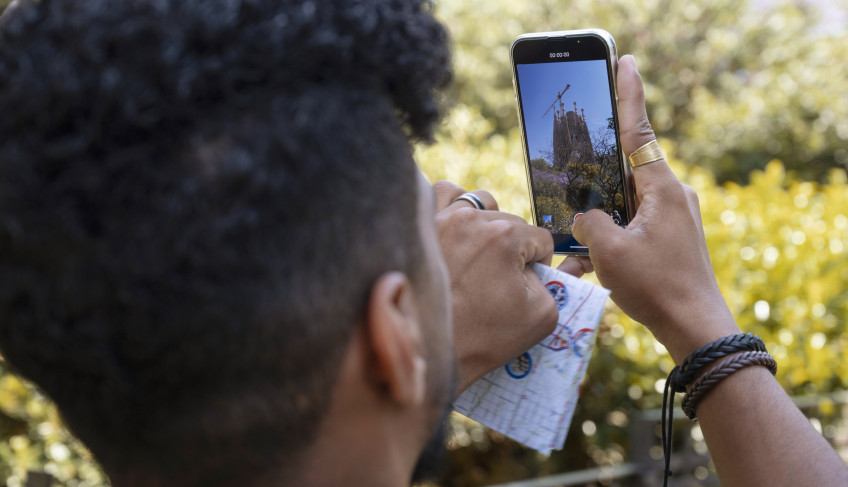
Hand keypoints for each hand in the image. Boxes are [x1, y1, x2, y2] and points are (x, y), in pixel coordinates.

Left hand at [433, 181, 557, 393]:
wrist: (429, 351)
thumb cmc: (484, 337)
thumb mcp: (541, 316)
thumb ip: (557, 283)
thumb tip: (552, 266)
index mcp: (505, 236)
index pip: (540, 238)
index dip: (539, 264)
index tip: (524, 285)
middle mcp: (471, 219)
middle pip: (510, 221)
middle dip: (512, 248)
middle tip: (499, 279)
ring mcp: (440, 219)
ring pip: (478, 202)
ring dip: (486, 222)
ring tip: (479, 251)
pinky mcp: (420, 226)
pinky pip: (441, 194)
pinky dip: (452, 204)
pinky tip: (455, 227)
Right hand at [557, 55, 739, 363]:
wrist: (696, 330)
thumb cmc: (657, 287)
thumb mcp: (609, 251)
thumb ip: (589, 222)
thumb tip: (585, 218)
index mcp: (662, 190)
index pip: (639, 131)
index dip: (629, 96)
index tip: (626, 63)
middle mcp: (672, 197)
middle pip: (625, 172)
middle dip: (597, 180)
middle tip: (574, 177)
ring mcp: (674, 219)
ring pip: (625, 206)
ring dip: (600, 224)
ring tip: (579, 252)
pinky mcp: (671, 240)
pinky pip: (633, 229)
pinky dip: (611, 243)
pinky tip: (590, 270)